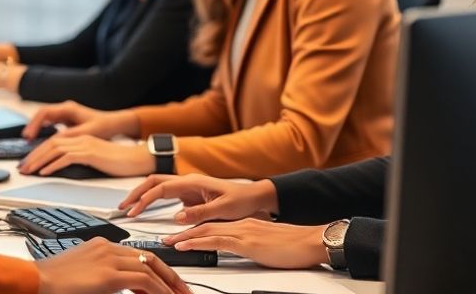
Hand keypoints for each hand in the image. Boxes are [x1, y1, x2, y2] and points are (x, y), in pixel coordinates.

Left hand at [18, 135, 154, 177]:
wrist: (137, 159)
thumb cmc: (120, 162)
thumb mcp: (95, 159)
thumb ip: (80, 160)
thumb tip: (63, 168)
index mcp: (82, 138)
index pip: (54, 142)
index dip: (38, 152)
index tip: (28, 163)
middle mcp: (82, 138)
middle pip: (50, 144)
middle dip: (33, 156)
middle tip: (22, 168)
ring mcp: (86, 144)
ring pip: (55, 149)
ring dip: (38, 161)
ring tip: (28, 171)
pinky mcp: (91, 153)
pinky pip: (66, 158)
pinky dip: (53, 165)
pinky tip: (44, 172)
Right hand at [22, 100, 135, 139]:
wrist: (114, 123)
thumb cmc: (103, 126)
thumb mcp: (86, 132)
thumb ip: (70, 135)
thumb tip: (54, 141)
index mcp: (68, 108)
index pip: (44, 113)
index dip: (34, 125)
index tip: (28, 137)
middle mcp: (64, 109)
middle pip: (41, 117)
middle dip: (31, 130)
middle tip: (25, 142)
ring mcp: (64, 114)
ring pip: (44, 121)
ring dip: (35, 132)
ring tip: (28, 145)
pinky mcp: (66, 121)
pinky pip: (49, 125)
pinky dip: (42, 133)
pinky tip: (38, 143)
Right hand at [37, 237, 191, 293]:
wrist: (33, 283)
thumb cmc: (51, 283)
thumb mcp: (83, 277)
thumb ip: (102, 278)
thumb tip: (117, 287)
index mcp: (100, 245)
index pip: (137, 254)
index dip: (155, 269)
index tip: (166, 283)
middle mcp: (107, 247)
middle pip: (149, 257)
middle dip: (169, 275)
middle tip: (182, 290)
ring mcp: (108, 258)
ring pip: (150, 268)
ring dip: (168, 285)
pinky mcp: (109, 274)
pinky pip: (143, 281)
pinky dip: (158, 290)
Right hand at [119, 174, 277, 221]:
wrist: (255, 197)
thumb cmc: (242, 200)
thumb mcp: (223, 209)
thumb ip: (199, 213)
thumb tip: (176, 217)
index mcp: (193, 182)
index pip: (160, 188)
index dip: (144, 199)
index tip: (133, 211)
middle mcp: (188, 182)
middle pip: (154, 182)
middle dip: (136, 193)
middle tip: (122, 207)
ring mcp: (188, 188)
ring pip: (158, 187)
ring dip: (142, 195)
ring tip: (129, 208)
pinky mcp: (190, 196)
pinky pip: (166, 196)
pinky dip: (153, 201)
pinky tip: (146, 210)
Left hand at [165, 218, 328, 269]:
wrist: (310, 241)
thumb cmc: (292, 246)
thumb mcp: (264, 244)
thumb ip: (248, 244)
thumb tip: (237, 250)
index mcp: (244, 225)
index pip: (213, 227)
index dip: (193, 231)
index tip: (178, 237)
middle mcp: (240, 225)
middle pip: (204, 227)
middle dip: (183, 233)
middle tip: (164, 240)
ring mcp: (242, 232)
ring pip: (206, 232)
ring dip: (184, 238)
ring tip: (168, 243)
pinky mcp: (247, 242)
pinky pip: (217, 241)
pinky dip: (198, 242)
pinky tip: (185, 245)